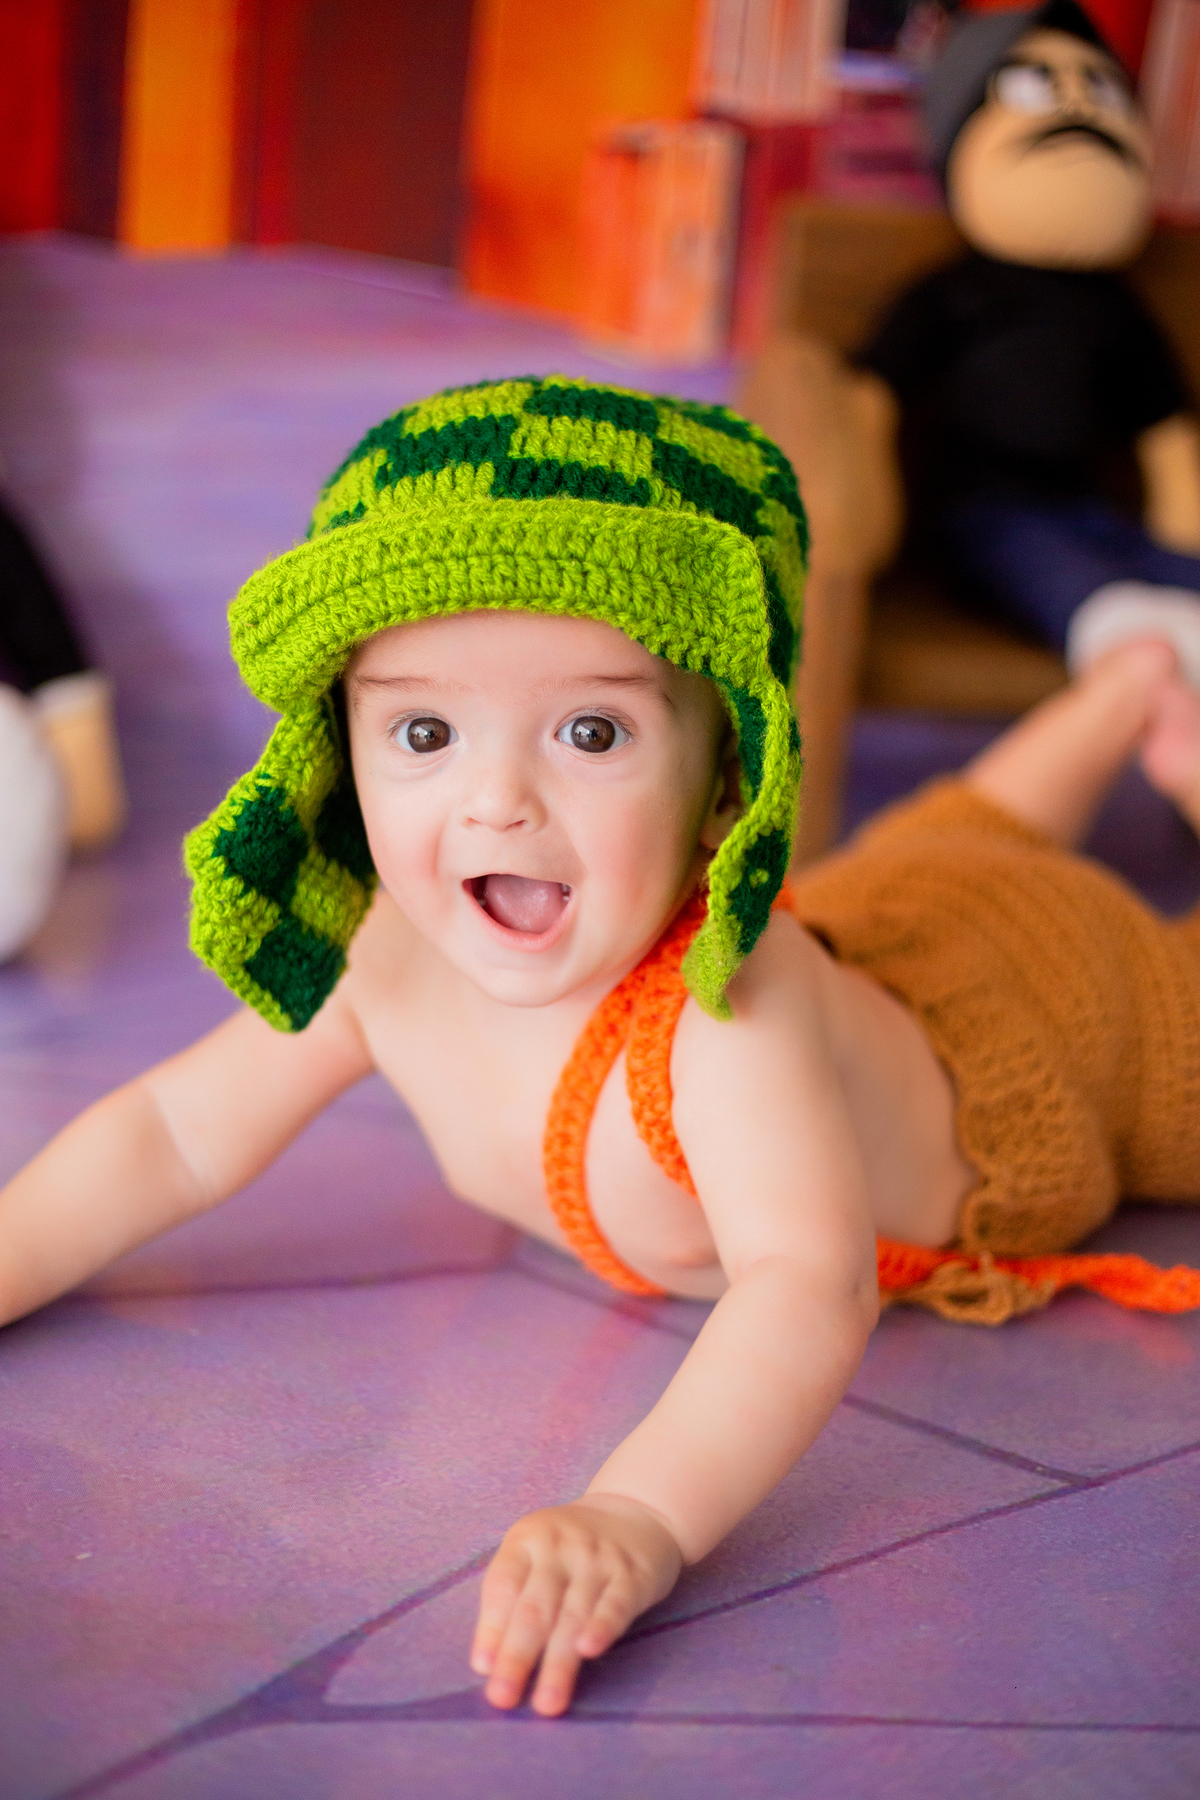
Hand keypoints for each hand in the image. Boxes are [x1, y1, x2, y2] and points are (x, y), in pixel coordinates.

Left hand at [470, 1494, 683, 1715]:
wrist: (635, 1511)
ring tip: (546, 1702)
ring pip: (573, 1615)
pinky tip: (589, 1651)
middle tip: (503, 1698)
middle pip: (534, 1607)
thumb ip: (510, 1602)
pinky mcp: (632, 1574)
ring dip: (557, 1662)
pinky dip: (602, 1626)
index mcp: (526, 1539)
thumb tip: (486, 1663)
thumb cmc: (569, 1551)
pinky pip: (615, 1604)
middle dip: (517, 1656)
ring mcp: (597, 1558)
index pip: (503, 1585)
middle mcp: (559, 1546)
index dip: (490, 1628)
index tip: (483, 1669)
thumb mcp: (534, 1558)